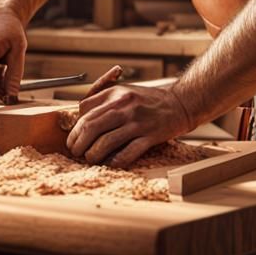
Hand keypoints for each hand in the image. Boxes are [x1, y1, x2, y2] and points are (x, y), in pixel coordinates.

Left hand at [66, 84, 192, 168]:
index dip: (76, 126)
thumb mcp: (125, 91)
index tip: (75, 137)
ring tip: (90, 159)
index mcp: (116, 93)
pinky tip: (110, 164)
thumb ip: (104, 98)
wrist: (180, 103)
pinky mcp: (150, 136)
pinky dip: (115, 161)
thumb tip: (81, 116)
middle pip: (91, 126)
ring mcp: (137, 121)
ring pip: (106, 141)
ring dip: (93, 154)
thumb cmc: (149, 100)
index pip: (85, 109)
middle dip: (78, 142)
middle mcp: (124, 105)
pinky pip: (127, 153)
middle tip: (75, 152)